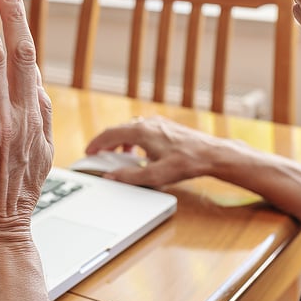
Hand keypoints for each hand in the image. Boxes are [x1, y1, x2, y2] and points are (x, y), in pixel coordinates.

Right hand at [85, 115, 248, 186]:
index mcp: (141, 132)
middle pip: (119, 130)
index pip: (110, 134)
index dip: (96, 144)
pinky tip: (139, 153)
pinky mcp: (166, 127)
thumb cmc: (187, 162)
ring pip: (131, 129)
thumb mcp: (155, 175)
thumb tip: (112, 176)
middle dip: (107, 143)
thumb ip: (130, 177)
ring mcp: (158, 123)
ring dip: (121, 142)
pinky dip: (134, 140)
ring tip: (118, 156)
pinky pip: (142, 130)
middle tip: (99, 155)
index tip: (89, 152)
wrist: (212, 154)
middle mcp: (148, 123)